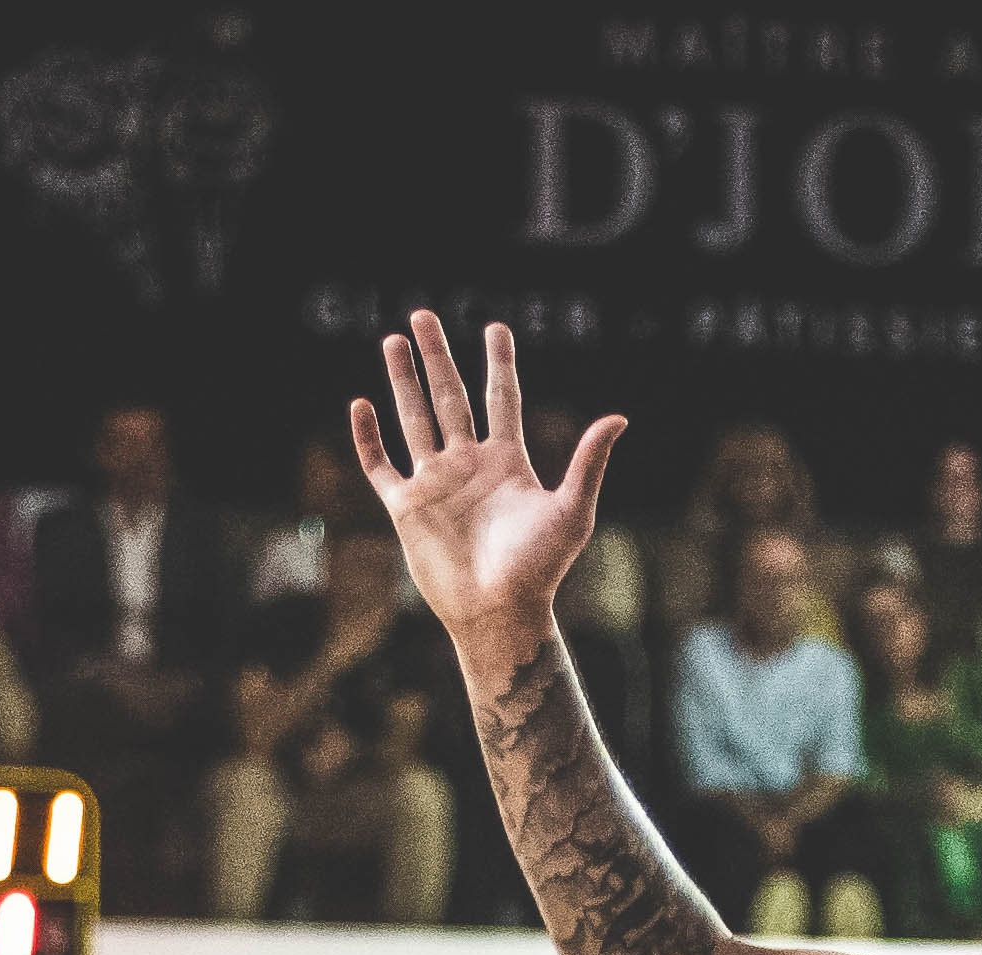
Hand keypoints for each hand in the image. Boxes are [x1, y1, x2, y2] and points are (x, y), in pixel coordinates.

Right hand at [348, 310, 621, 657]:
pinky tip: (361, 404)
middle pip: (449, 397)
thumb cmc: (540, 569)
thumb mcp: (571, 510)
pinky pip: (381, 465)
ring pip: (414, 419)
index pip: (500, 398)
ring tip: (392, 341)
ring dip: (402, 381)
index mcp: (507, 461)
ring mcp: (435, 484)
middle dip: (436, 356)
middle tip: (422, 315)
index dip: (498, 363)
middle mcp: (468, 465)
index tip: (495, 327)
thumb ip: (590, 462)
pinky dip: (368, 437)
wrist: (499, 612)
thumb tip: (620, 417)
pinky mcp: (406, 508)